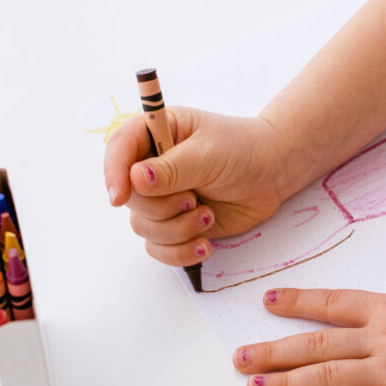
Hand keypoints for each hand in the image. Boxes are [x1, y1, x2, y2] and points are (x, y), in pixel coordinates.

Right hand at [103, 108, 290, 266]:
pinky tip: (204, 244)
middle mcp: (152, 167)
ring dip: (177, 230)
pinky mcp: (175, 224)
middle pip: (129, 198)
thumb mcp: (209, 153)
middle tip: (193, 200)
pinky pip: (158, 248)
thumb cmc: (243, 151)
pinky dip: (180, 251)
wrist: (271, 175)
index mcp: (155, 133)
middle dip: (162, 208)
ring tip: (208, 216)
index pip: (118, 149)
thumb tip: (136, 179)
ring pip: (143, 227)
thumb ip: (172, 168)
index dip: (113, 173)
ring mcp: (163, 198)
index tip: (121, 196)